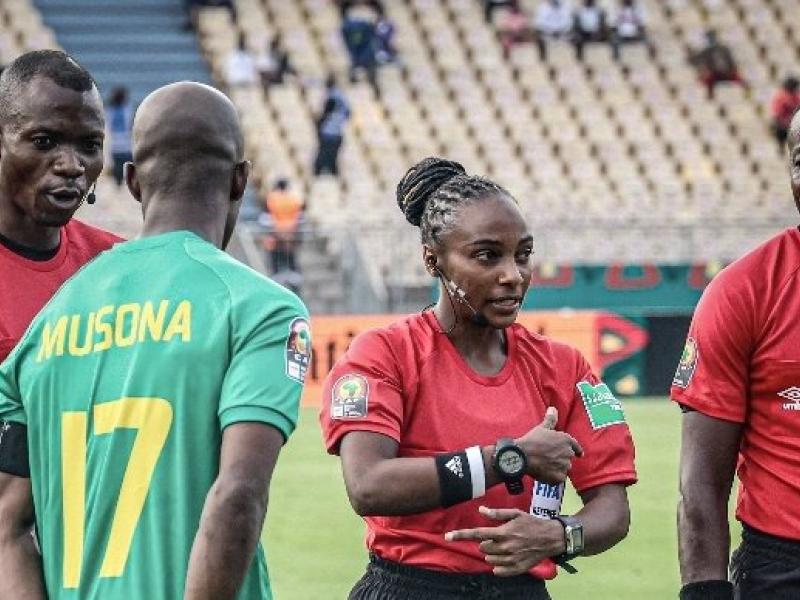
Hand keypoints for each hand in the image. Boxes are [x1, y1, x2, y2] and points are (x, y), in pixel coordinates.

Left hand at [444, 506, 565, 575]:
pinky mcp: (516, 569)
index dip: (460, 535)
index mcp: (503, 532)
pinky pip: (498, 571)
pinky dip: (498, 565)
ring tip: (505, 546)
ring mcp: (511, 559)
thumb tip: (480, 510)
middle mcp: (505, 547)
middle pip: (482, 548)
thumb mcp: (515, 513)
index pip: (477, 534)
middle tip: (498, 537)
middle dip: (486, 543)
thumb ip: (497, 514)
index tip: (447, 537)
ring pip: (489, 559)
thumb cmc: (532, 523)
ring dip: (492, 553)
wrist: (551, 538)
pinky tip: (507, 557)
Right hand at [516, 407, 582, 483]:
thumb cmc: (532, 440)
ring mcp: (564, 466)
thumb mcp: (542, 428)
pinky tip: (545, 474)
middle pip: (568, 458)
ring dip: (558, 468)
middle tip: (550, 458)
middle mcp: (568, 453)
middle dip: (562, 458)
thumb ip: (551, 419)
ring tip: (546, 466)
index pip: (576, 447)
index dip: (577, 450)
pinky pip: (559, 478)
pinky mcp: (558, 477)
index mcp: (566, 440)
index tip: (579, 454)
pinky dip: (554, 477)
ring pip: (564, 468)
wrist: (522, 456)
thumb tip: (553, 408)